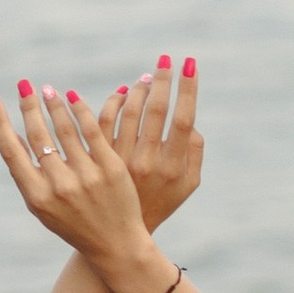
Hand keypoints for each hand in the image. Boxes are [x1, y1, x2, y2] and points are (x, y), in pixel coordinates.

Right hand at [0, 82, 174, 292]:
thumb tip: (11, 135)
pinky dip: (79, 110)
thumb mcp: (43, 208)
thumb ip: (28, 175)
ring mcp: (86, 176)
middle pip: (38, 135)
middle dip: (28, 106)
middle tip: (24, 86)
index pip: (11, 152)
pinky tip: (72, 98)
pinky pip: (91, 130)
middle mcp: (60, 186)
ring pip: (64, 129)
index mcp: (37, 197)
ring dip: (53, 105)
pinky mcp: (111, 168)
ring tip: (46, 91)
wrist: (116, 245)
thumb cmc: (74, 224)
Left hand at [103, 55, 202, 234]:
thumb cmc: (159, 202)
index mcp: (172, 167)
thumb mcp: (187, 185)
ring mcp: (120, 159)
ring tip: (148, 77)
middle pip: (156, 110)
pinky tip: (123, 93)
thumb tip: (191, 121)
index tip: (189, 64)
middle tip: (166, 59)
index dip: (188, 89)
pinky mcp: (98, 157)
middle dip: (163, 79)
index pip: (184, 119)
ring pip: (129, 111)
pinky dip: (114, 101)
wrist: (117, 233)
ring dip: (139, 88)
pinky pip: (104, 119)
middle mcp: (146, 162)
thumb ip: (194, 152)